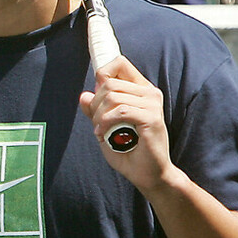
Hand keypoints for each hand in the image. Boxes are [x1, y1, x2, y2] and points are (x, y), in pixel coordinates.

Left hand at [78, 56, 178, 196]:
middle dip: (95, 104)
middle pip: (109, 83)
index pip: (119, 63)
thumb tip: (84, 95)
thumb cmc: (128, 150)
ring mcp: (152, 104)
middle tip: (97, 123)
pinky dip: (106, 123)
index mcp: (140, 89)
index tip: (96, 98)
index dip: (102, 75)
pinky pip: (120, 111)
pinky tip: (102, 134)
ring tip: (100, 131)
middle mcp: (149, 93)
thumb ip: (96, 110)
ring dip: (99, 116)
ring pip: (113, 97)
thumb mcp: (105, 126)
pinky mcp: (151, 118)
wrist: (148, 174)